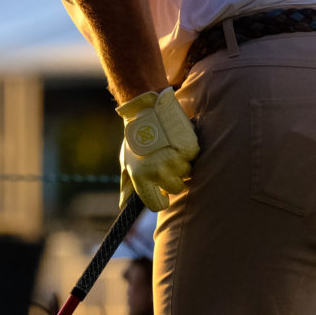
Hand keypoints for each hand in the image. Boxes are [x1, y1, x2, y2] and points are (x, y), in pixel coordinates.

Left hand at [117, 87, 198, 210]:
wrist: (145, 110)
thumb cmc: (135, 139)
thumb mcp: (126, 162)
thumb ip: (127, 185)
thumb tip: (123, 204)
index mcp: (141, 178)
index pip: (157, 204)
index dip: (160, 197)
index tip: (161, 190)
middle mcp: (158, 172)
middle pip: (175, 188)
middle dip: (172, 177)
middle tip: (163, 159)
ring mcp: (174, 160)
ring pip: (186, 172)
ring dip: (180, 161)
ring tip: (167, 146)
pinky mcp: (187, 148)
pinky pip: (192, 157)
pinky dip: (187, 149)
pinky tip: (175, 140)